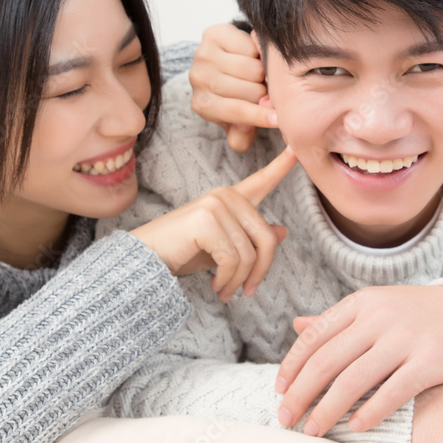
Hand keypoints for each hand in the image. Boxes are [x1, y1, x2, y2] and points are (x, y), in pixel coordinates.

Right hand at [131, 147, 296, 300]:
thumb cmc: (182, 252)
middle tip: (248, 291)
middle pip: (266, 239)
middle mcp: (225, 196)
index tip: (296, 151)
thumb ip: (251, 238)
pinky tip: (217, 287)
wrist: (145, 258)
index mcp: (231, 198)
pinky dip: (228, 281)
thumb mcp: (224, 247)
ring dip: (240, 281)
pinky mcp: (206, 221)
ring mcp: (215, 205)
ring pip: (249, 254)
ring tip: (226, 291)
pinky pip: (232, 260)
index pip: (261, 181)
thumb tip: (282, 231)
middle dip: (260, 272)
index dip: (281, 167)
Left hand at [189, 23, 273, 152]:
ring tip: (260, 74)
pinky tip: (252, 56)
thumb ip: (242, 134)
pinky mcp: (213, 34)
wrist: (225, 60)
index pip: (235, 112)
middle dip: (264, 92)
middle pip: (249, 89)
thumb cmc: (235, 94)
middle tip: (266, 90)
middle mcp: (197, 79)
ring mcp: (202, 54)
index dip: (259, 117)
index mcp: (202, 104)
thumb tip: (245, 132)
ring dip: (262, 72)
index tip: (278, 120)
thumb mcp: (239, 120)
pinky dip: (257, 52)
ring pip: (252, 68)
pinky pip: (249, 46)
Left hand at [275, 285, 442, 435]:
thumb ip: (336, 321)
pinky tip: (356, 427)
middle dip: (302, 393)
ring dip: (328, 409)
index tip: (279, 390)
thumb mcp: (373, 307)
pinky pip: (393, 392)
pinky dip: (370, 412)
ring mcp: (404, 339)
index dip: (292, 365)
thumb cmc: (412, 314)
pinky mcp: (430, 361)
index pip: (315, 337)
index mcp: (360, 303)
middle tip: (287, 418)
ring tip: (314, 430)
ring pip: (354, 380)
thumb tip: (296, 327)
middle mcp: (378, 318)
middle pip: (328, 361)